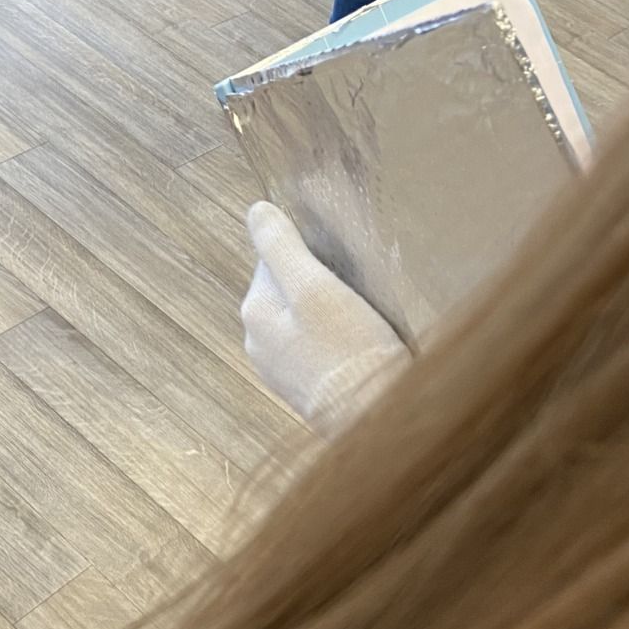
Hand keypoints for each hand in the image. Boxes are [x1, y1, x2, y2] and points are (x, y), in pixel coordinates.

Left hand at [240, 202, 410, 438]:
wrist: (374, 416)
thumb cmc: (350, 350)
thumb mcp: (315, 286)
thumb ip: (281, 247)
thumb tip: (256, 211)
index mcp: (254, 312)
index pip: (272, 259)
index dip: (308, 254)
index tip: (338, 265)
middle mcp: (257, 341)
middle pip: (286, 288)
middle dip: (316, 282)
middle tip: (352, 292)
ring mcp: (279, 367)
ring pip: (302, 317)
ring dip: (327, 311)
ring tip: (358, 319)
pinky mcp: (304, 386)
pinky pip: (315, 345)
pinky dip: (333, 338)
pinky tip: (356, 344)